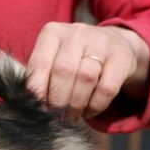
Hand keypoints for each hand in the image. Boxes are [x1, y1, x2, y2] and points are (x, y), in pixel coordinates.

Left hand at [26, 22, 149, 118]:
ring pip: (85, 79)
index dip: (37, 91)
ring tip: (71, 116)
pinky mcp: (122, 56)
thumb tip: (27, 107)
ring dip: (76, 104)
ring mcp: (101, 41)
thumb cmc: (74, 59)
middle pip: (63, 72)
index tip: (36, 110)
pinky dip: (95, 106)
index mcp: (52, 32)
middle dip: (57, 101)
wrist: (116, 44)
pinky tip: (88, 111)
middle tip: (56, 117)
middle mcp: (76, 32)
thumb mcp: (54, 59)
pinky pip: (106, 88)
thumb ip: (39, 77)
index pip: (39, 64)